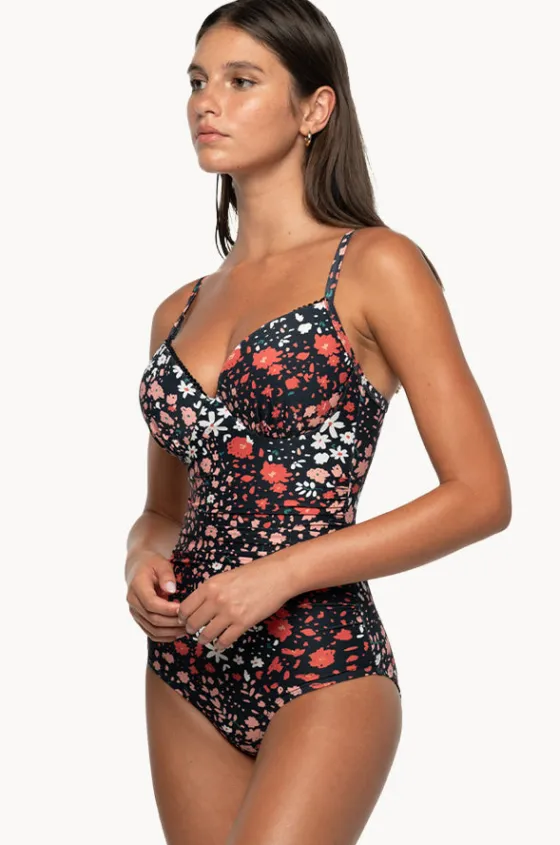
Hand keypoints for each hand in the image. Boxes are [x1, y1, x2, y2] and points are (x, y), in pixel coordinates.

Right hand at [126, 549, 183, 641]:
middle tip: (190, 621)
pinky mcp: (139, 618)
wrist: (138, 567)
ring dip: (170, 632)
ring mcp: (135, 612)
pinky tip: (177, 633)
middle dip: (173, 623)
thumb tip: (171, 590)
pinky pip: (150, 632)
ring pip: (151, 629)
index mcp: (137, 586)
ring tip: (187, 629)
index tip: (183, 609)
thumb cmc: (152, 563)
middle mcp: (133, 601)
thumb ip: (166, 575)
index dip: (168, 609)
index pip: (151, 603)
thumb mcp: (161, 563)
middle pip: (152, 619)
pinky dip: (164, 636)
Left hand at [177, 556, 291, 650]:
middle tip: (193, 631)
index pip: (185, 607)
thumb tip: (198, 606)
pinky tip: (220, 643)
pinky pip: (224, 641)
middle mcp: (216, 600)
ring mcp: (229, 613)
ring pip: (206, 635)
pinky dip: (220, 644)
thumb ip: (210, 590)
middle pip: (192, 623)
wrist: (276, 576)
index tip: (184, 620)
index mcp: (209, 586)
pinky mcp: (243, 623)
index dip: (182, 617)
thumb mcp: (225, 577)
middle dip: (191, 629)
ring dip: (203, 639)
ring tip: (205, 639)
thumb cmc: (252, 573)